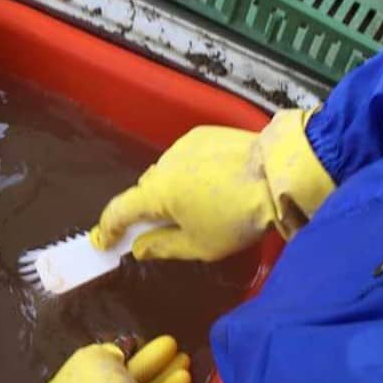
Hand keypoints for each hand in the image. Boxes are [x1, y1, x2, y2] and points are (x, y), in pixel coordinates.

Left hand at [38, 336, 207, 382]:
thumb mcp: (92, 357)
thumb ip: (104, 353)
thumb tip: (116, 355)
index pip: (89, 368)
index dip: (117, 354)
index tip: (137, 344)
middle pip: (117, 381)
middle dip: (146, 363)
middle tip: (170, 346)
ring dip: (161, 374)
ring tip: (184, 358)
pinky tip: (184, 378)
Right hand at [91, 108, 333, 262]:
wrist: (278, 174)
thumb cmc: (237, 218)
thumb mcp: (200, 246)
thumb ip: (162, 247)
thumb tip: (138, 248)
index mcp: (156, 193)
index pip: (118, 210)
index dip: (108, 228)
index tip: (104, 241)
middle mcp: (162, 164)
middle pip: (145, 190)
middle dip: (150, 208)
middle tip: (167, 226)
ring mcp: (182, 146)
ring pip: (167, 172)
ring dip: (173, 187)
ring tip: (202, 203)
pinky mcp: (203, 134)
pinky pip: (187, 157)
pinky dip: (192, 170)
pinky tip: (216, 182)